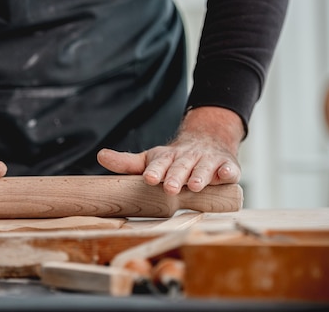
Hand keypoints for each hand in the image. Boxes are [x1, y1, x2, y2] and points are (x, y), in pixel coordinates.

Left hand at [97, 107, 243, 194]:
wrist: (207, 140)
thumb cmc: (174, 159)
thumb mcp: (150, 158)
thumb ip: (127, 162)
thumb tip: (100, 156)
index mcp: (167, 157)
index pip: (159, 164)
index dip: (155, 170)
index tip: (149, 178)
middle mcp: (187, 157)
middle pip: (181, 167)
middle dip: (176, 176)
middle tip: (170, 187)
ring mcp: (207, 161)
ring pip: (204, 168)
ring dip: (201, 176)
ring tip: (196, 185)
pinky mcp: (226, 166)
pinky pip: (229, 169)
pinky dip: (228, 172)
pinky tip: (226, 175)